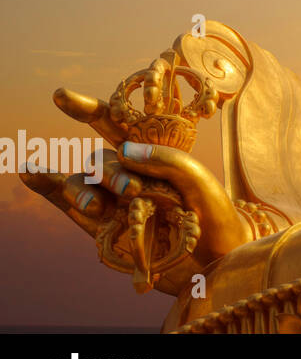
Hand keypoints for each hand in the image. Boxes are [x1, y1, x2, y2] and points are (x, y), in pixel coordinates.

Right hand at [21, 86, 252, 287]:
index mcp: (152, 156)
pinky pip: (66, 205)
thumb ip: (168, 161)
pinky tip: (28, 171)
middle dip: (110, 173)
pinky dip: (45, 187)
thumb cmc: (213, 216)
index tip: (61, 97)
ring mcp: (113, 202)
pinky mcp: (101, 229)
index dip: (89, 109)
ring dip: (83, 191)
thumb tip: (124, 151)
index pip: (119, 128)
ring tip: (99, 208)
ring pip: (82, 183)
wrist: (215, 261)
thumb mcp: (200, 181)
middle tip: (132, 191)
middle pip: (102, 161)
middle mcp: (129, 175)